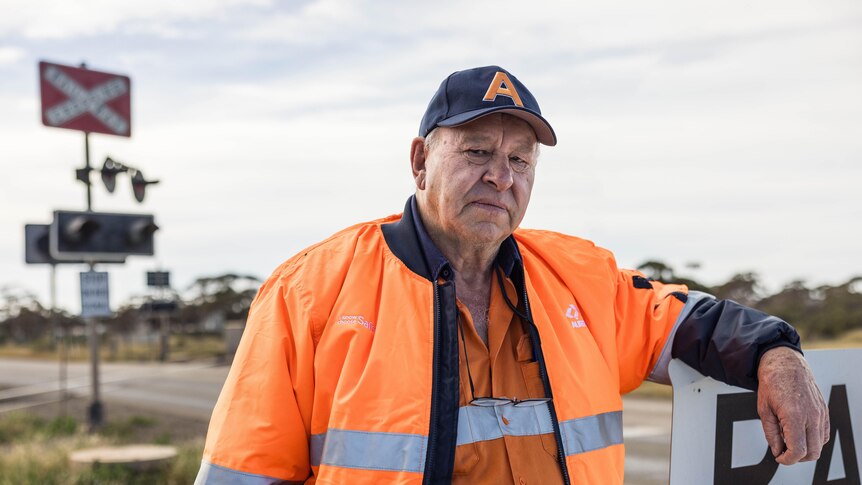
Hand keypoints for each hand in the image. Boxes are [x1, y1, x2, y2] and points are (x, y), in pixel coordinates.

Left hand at [756, 346, 828, 464]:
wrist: (785, 363)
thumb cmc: (772, 382)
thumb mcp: (764, 410)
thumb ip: (771, 434)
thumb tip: (778, 451)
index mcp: (795, 415)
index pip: (798, 451)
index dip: (787, 459)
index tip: (779, 457)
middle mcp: (812, 416)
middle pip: (813, 452)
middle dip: (797, 457)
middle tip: (783, 451)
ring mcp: (821, 413)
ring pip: (820, 444)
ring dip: (806, 448)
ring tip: (789, 437)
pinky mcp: (824, 410)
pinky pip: (824, 433)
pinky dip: (813, 439)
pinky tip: (799, 431)